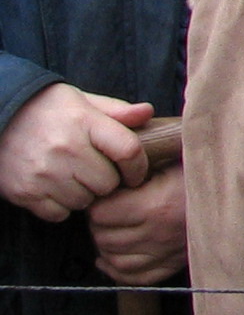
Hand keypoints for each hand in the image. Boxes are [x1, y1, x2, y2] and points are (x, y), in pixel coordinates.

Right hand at [0, 83, 150, 222]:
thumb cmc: (45, 109)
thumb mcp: (81, 100)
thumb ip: (116, 110)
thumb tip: (148, 113)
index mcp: (84, 121)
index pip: (129, 151)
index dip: (138, 167)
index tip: (135, 173)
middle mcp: (65, 148)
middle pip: (108, 183)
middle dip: (106, 180)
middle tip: (93, 171)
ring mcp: (43, 172)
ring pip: (84, 202)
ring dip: (83, 194)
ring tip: (71, 176)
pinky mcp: (24, 192)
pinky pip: (59, 214)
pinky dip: (60, 206)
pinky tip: (54, 188)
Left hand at [91, 168, 186, 285]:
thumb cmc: (204, 171)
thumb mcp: (174, 157)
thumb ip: (144, 161)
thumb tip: (110, 165)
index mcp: (156, 205)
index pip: (102, 214)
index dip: (99, 202)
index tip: (107, 193)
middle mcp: (159, 234)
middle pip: (104, 237)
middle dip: (100, 224)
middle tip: (108, 210)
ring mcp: (167, 252)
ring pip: (115, 259)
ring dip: (107, 245)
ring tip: (114, 229)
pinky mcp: (174, 264)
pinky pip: (136, 277)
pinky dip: (118, 270)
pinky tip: (112, 257)